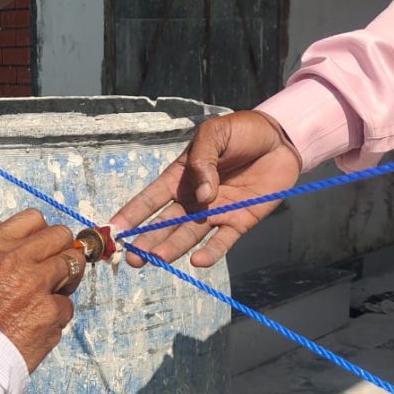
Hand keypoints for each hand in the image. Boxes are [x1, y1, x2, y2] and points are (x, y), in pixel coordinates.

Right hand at [0, 209, 86, 372]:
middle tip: (56, 268)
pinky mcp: (50, 311)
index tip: (43, 247)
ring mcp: (35, 284)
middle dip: (62, 250)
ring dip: (67, 279)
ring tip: (50, 295)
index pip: (33, 218)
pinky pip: (67, 304)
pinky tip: (38, 324)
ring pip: (73, 264)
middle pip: (60, 236)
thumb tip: (16, 234)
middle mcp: (14, 260)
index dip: (42, 233)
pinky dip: (57, 315)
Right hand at [109, 110, 301, 267]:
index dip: (132, 213)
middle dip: (147, 240)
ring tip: (158, 259)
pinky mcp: (240, 221)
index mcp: (180, 177)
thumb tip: (200, 194)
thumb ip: (204, 160)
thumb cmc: (242, 132)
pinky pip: (222, 241)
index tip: (113, 229)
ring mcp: (216, 212)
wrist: (280, 139)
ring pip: (189, 235)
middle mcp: (193, 199)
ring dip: (172, 247)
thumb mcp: (215, 133)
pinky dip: (210, 252)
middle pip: (165, 224)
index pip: (151, 198)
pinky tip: (198, 261)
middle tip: (132, 258)